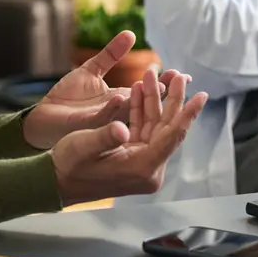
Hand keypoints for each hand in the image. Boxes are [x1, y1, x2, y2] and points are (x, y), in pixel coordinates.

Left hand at [22, 31, 188, 149]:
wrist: (43, 117)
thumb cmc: (68, 98)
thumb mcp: (91, 70)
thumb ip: (111, 54)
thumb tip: (131, 33)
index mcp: (120, 99)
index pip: (147, 91)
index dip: (165, 83)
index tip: (183, 74)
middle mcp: (116, 112)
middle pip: (144, 103)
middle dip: (163, 92)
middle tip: (181, 81)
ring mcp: (103, 120)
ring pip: (127, 112)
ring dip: (142, 100)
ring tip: (158, 86)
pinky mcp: (86, 125)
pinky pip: (101, 118)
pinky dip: (111, 108)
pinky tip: (120, 96)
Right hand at [51, 70, 207, 205]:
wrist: (55, 182)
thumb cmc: (69, 166)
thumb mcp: (84, 146)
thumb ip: (105, 136)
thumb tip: (122, 127)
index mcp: (143, 166)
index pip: (173, 135)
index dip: (188, 113)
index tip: (202, 95)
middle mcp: (148, 167)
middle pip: (168, 127)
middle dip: (171, 99)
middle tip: (177, 74)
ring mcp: (141, 162)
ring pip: (156, 125)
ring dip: (153, 100)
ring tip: (151, 74)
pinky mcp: (132, 157)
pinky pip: (143, 129)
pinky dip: (141, 109)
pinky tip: (138, 90)